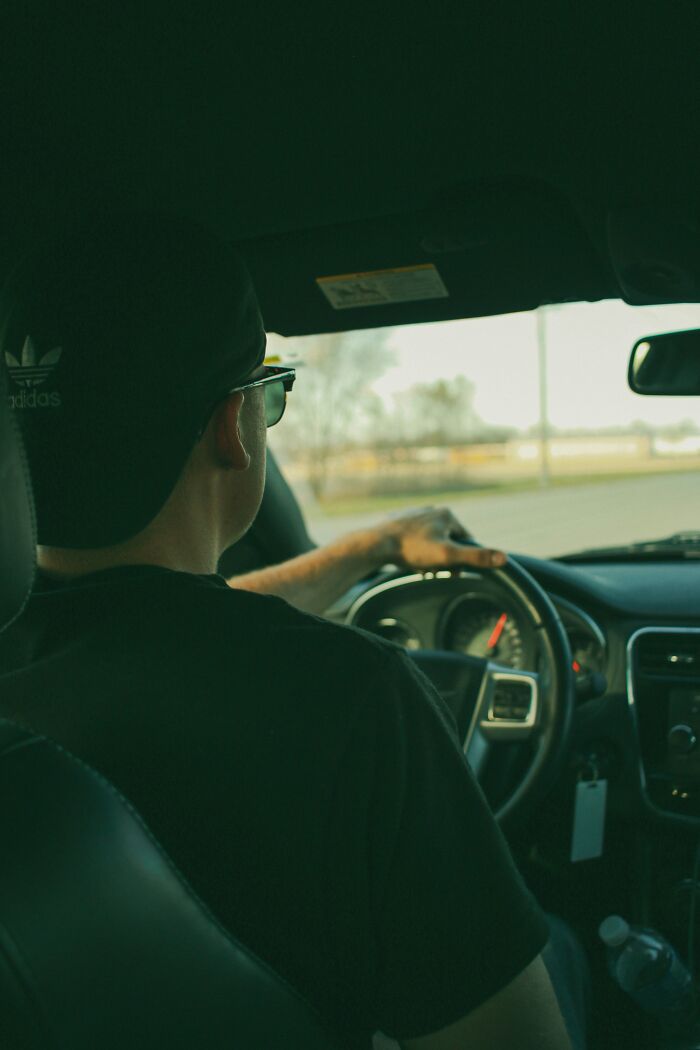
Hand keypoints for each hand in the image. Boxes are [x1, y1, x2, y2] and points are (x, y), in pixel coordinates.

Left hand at [375, 506, 506, 570]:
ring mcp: (414, 514)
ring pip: (431, 540)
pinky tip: (408, 561)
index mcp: (447, 514)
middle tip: (433, 572)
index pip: (465, 538)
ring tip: (420, 568)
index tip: (453, 571)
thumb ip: (476, 557)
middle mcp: (431, 509)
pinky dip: (415, 552)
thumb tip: (504, 558)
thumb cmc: (412, 549)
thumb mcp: (448, 556)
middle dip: (443, 559)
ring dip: (429, 557)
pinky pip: (415, 539)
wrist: (376, 544)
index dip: (461, 558)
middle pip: (447, 540)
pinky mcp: (399, 521)